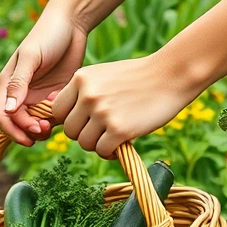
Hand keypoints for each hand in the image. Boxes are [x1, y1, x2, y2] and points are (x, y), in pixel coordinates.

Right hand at [0, 12, 86, 145]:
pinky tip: (66, 105)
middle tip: (46, 130)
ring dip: (44, 128)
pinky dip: (59, 117)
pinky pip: (54, 115)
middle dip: (30, 132)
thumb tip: (8, 110)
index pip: (4, 116)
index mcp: (9, 85)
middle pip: (19, 124)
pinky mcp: (55, 95)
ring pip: (37, 124)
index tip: (30, 136)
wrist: (71, 23)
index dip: (14, 130)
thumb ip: (19, 83)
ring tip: (55, 123)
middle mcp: (21, 94)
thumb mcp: (31, 57)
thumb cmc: (47, 35)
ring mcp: (39, 96)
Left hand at [51, 54, 199, 157]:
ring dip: (98, 144)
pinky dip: (110, 152)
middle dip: (84, 134)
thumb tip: (54, 111)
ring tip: (113, 136)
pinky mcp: (119, 128)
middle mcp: (88, 95)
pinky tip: (121, 144)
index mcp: (81, 79)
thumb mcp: (103, 75)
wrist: (172, 74)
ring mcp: (102, 112)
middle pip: (70, 130)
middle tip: (103, 131)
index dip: (71, 120)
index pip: (57, 111)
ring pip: (84, 143)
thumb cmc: (137, 77)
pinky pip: (102, 151)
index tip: (86, 121)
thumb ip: (81, 92)